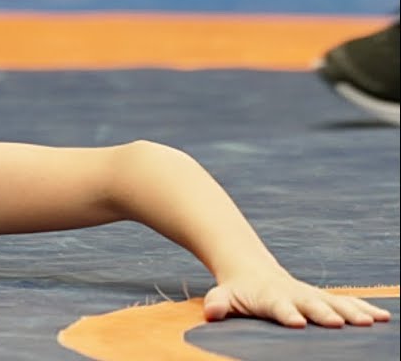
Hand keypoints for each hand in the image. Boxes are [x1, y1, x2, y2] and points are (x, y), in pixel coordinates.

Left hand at [203, 270, 391, 327]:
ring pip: (334, 302)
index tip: (297, 322)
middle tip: (337, 324)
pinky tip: (383, 318)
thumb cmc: (237, 291)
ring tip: (370, 322)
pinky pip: (347, 303)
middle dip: (324, 313)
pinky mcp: (324, 299)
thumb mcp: (223, 295)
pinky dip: (364, 308)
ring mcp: (311, 296)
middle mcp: (294, 294)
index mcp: (269, 297)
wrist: (251, 270)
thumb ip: (218, 303)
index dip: (286, 313)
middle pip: (311, 304)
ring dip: (352, 312)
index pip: (278, 306)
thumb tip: (211, 311)